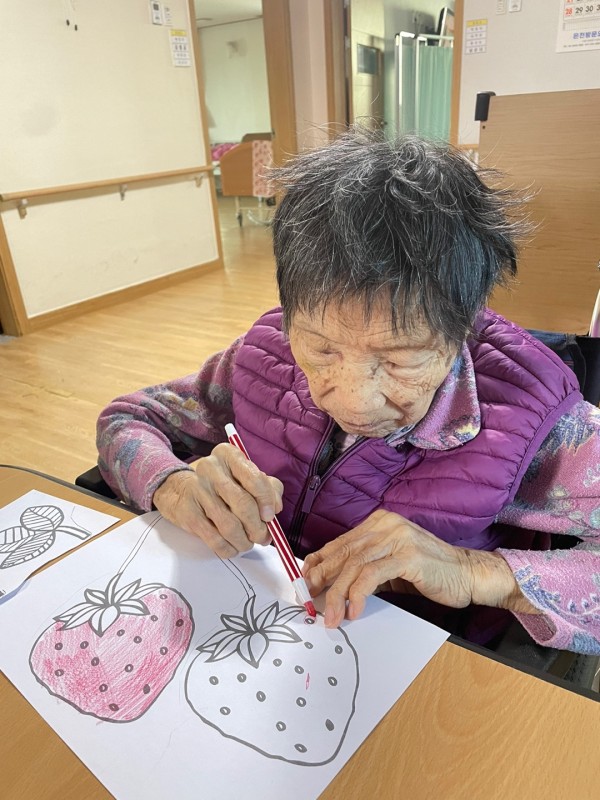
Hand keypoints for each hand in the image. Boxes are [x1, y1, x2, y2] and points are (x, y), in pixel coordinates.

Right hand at [153, 443, 282, 558]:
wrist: (180, 490)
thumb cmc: (222, 484)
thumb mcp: (245, 477)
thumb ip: (268, 488)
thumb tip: (275, 508)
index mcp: (229, 455)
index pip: (254, 478)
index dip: (266, 501)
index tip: (270, 516)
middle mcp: (211, 468)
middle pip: (243, 504)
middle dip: (257, 527)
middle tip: (262, 537)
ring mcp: (197, 490)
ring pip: (229, 525)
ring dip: (244, 541)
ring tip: (247, 543)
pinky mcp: (187, 512)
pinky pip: (214, 539)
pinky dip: (228, 548)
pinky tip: (233, 547)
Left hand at [302, 509, 537, 627]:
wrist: (468, 574)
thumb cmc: (429, 573)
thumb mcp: (391, 567)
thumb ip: (365, 571)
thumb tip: (332, 588)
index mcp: (380, 522)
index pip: (341, 542)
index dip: (320, 563)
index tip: (306, 582)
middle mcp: (386, 525)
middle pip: (344, 553)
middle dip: (323, 580)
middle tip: (312, 602)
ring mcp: (397, 538)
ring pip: (354, 565)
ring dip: (337, 594)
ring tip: (331, 616)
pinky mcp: (407, 556)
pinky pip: (372, 576)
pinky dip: (357, 594)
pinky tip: (353, 611)